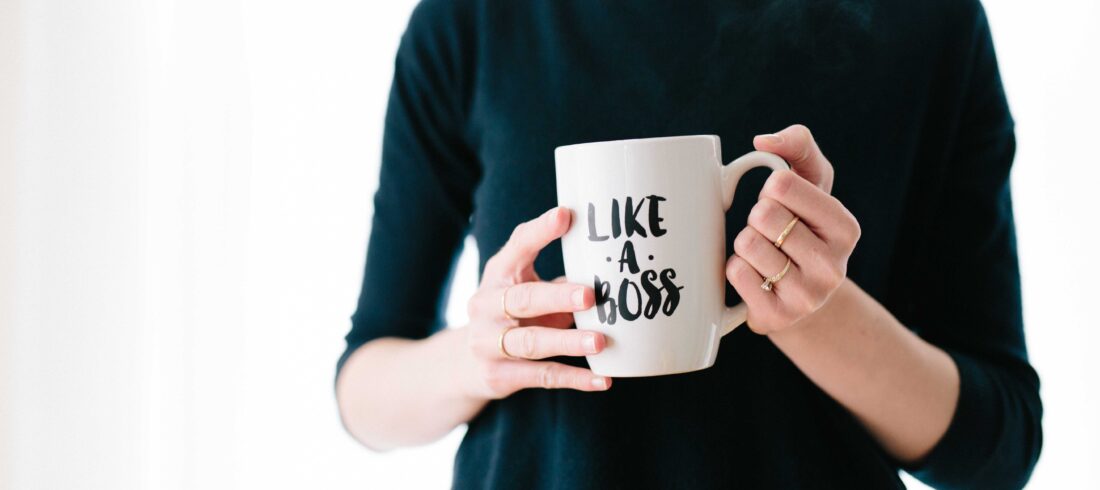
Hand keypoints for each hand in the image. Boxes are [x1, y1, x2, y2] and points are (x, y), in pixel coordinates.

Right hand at [460, 207, 610, 398]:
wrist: (465, 364)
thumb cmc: (512, 314)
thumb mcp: (525, 287)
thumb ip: (559, 278)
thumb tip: (612, 266)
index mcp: (498, 274)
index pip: (517, 248)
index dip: (540, 232)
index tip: (566, 215)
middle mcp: (486, 306)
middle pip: (523, 299)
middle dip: (557, 297)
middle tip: (590, 295)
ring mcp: (488, 343)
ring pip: (532, 342)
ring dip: (568, 342)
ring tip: (600, 342)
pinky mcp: (499, 376)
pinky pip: (542, 376)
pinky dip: (574, 379)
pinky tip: (603, 380)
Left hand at [726, 124, 860, 333]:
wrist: (800, 296)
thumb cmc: (802, 227)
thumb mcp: (811, 182)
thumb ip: (798, 145)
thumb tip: (764, 141)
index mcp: (845, 228)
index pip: (781, 185)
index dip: (770, 189)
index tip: (781, 203)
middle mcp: (833, 266)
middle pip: (763, 215)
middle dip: (757, 218)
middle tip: (771, 233)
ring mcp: (807, 297)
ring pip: (747, 244)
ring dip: (745, 244)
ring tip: (764, 255)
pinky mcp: (778, 317)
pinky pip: (736, 273)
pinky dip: (735, 268)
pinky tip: (755, 277)